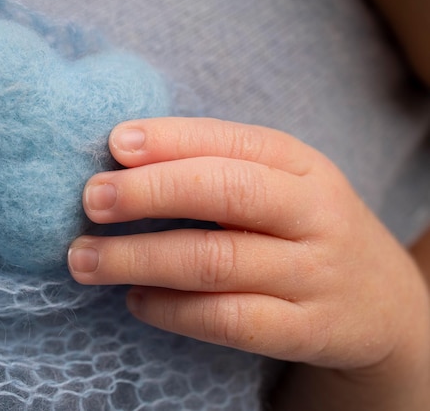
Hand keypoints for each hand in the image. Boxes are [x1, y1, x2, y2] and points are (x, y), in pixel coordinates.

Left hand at [68, 117, 428, 374]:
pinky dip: (173, 311)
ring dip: (139, 258)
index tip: (114, 145)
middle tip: (92, 200)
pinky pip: (228, 320)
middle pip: (224, 192)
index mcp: (302, 165)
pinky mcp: (307, 330)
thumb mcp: (283, 184)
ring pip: (214, 260)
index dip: (169, 140)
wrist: (384, 303)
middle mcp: (312, 213)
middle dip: (149, 192)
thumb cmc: (306, 230)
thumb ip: (219, 167)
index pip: (229, 141)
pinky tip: (136, 301)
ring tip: (85, 260)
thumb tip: (125, 157)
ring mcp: (313, 274)